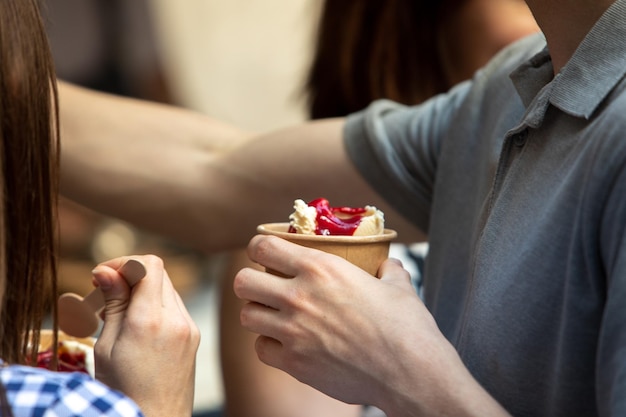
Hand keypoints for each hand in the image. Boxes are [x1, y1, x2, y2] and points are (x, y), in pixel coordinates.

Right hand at [91, 255, 199, 416]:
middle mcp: (177, 319)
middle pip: (158, 273)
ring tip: (119, 312)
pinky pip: (176, 306)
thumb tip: (106, 270)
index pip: (148, 264)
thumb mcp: (107, 346)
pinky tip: (138, 325)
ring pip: (167, 288)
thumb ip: (113, 304)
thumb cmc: (123, 391)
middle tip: (106, 293)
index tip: (101, 277)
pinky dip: (156, 305)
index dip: (123, 263)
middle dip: (130, 275)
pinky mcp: (194, 335)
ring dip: (143, 290)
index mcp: (150, 320)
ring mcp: (190, 327)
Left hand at [234, 235, 509, 416]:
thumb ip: (386, 269)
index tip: (264, 254)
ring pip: (247, 315)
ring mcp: (293, 331)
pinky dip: (269, 345)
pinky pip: (261, 349)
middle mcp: (299, 296)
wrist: (410, 372)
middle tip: (266, 287)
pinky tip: (287, 343)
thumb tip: (388, 265)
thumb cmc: (406, 327)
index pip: (263, 247)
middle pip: (243, 281)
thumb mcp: (397, 285)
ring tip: (275, 316)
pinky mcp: (294, 363)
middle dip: (250, 282)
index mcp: (320, 267)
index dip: (259, 248)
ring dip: (259, 313)